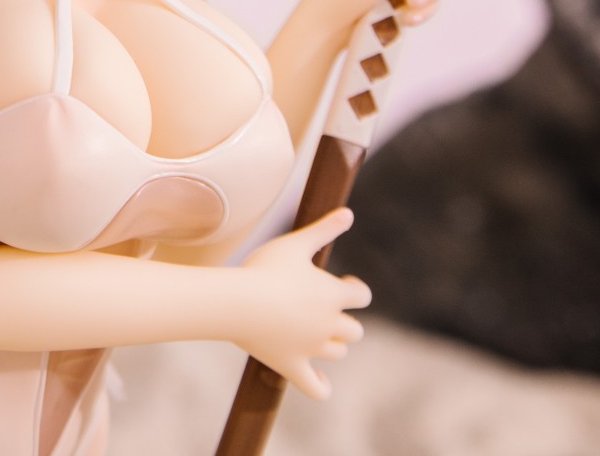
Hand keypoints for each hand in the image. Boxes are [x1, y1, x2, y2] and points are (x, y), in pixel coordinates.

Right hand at [234, 208, 371, 400]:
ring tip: (313, 333)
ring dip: (332, 345)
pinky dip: (321, 387)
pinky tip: (320, 381)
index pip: (362, 296)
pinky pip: (315, 387)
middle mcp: (329, 324)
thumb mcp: (296, 243)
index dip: (355, 289)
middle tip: (323, 309)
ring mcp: (311, 348)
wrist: (236, 301)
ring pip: (338, 352)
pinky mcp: (291, 366)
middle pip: (354, 330)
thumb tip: (349, 212)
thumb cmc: (265, 268)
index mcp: (334, 295)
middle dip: (344, 320)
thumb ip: (324, 229)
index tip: (342, 282)